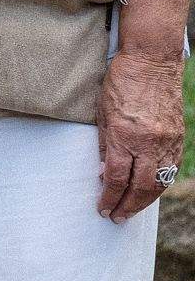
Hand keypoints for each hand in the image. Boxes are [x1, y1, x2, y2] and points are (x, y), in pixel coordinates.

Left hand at [96, 50, 184, 222]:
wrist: (152, 62)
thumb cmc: (120, 83)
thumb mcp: (101, 112)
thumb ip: (103, 143)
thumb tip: (102, 171)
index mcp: (125, 135)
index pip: (116, 177)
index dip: (108, 197)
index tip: (102, 209)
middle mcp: (148, 142)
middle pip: (140, 186)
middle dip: (127, 206)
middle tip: (116, 218)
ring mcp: (167, 141)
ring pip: (159, 182)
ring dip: (144, 201)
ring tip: (131, 210)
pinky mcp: (178, 138)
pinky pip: (170, 169)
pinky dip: (159, 184)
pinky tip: (149, 192)